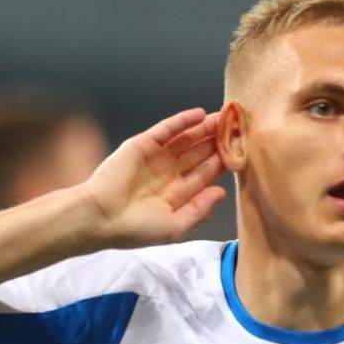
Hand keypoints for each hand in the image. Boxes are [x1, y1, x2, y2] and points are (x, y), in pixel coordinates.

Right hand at [78, 108, 227, 247]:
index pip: (204, 174)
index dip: (222, 163)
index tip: (242, 153)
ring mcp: (155, 157)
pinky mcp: (142, 144)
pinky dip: (183, 120)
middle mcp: (167, 174)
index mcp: (175, 194)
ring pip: (186, 139)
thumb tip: (221, 192)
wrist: (100, 218)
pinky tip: (200, 114)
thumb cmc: (135, 229)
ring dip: (204, 128)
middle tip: (237, 129)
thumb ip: (199, 210)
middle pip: (198, 153)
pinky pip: (166, 129)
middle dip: (217, 142)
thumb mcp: (174, 227)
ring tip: (224, 118)